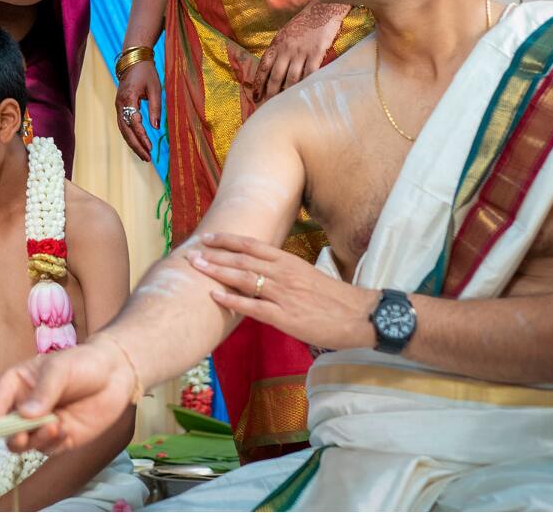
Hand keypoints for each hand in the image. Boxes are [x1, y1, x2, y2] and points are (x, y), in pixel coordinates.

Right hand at [0, 340, 134, 455]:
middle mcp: (25, 407)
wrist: (115, 374)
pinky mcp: (60, 438)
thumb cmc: (83, 363)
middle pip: (6, 428)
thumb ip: (44, 391)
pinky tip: (68, 431)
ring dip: (36, 440)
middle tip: (23, 436)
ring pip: (25, 443)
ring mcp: (41, 424)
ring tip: (56, 427)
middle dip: (11, 435)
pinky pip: (48, 449)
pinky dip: (54, 445)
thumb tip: (25, 414)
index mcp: (18, 384)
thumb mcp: (60, 369)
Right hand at [115, 60, 161, 161]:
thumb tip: (156, 127)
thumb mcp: (155, 88)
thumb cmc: (146, 73)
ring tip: (144, 155)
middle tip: (147, 158)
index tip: (150, 146)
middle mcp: (120, 104)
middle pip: (126, 130)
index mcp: (128, 98)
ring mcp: (118, 106)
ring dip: (133, 143)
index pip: (134, 122)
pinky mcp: (120, 107)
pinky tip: (139, 144)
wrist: (133, 60)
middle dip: (136, 145)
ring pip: (123, 130)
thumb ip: (155, 108)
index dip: (142, 136)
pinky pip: (123, 125)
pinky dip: (131, 136)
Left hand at [189, 232, 376, 350]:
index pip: (252, 245)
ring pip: (244, 278)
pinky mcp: (285, 317)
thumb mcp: (308, 276)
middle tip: (192, 251)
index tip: (208, 236)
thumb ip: (284, 273)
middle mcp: (283, 273)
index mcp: (289, 262)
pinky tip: (214, 296)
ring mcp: (283, 294)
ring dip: (218, 271)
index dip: (227, 240)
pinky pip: (253, 307)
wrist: (361, 316)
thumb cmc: (335, 299)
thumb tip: (262, 272)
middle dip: (214, 254)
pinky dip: (231, 301)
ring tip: (196, 266)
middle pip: (243, 259)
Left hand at [249, 0, 348, 101]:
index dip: (258, 83)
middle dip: (271, 93)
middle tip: (268, 106)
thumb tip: (271, 68)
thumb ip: (278, 49)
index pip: (263, 67)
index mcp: (276, 44)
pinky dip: (306, 85)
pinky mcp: (316, 53)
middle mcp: (286, 49)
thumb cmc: (304, 22)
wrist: (323, 9)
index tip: (255, 96)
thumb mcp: (285, 33)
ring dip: (287, 93)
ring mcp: (301, 51)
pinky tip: (303, 94)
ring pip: (291, 78)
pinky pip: (309, 73)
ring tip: (284, 104)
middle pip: (276, 76)